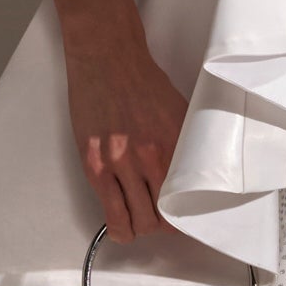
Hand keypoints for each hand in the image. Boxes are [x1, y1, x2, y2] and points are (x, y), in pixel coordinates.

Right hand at [62, 22, 189, 242]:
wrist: (107, 58)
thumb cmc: (141, 80)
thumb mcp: (178, 111)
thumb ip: (183, 145)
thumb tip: (190, 174)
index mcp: (175, 144)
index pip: (188, 199)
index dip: (188, 216)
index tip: (187, 219)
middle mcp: (150, 157)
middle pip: (163, 217)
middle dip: (164, 225)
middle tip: (162, 220)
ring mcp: (120, 163)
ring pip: (137, 220)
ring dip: (141, 228)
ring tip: (141, 224)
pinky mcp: (95, 165)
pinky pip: (110, 211)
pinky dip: (119, 226)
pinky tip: (123, 228)